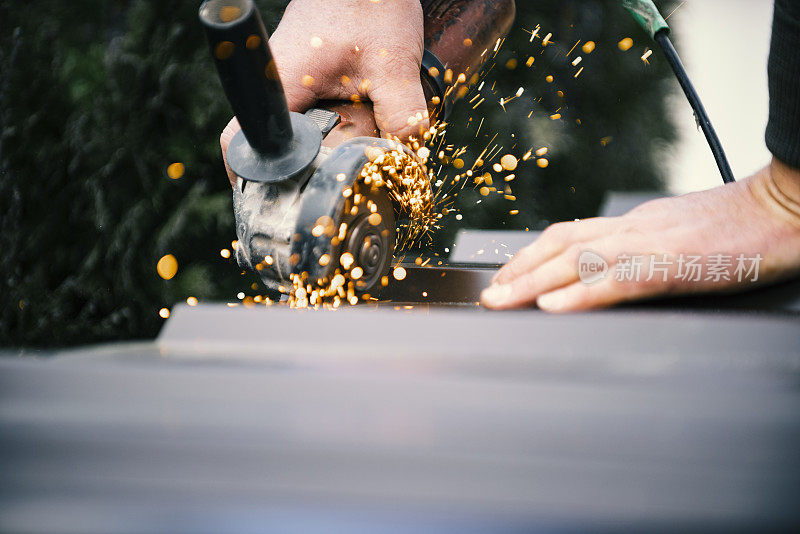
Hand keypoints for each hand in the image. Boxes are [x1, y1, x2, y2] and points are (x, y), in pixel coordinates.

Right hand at [221, 0, 427, 184]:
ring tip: (365, 136)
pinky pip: (323, 120)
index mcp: (281, 84)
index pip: (240, 144)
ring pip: (307, 137)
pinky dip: (347, 128)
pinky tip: (370, 123)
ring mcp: (294, 87)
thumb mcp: (393, 62)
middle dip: (318, 168)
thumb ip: (403, 113)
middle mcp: (280, 89)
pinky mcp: (312, 84)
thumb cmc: (370, 2)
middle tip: (349, 174)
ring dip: (337, 146)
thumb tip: (406, 161)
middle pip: (283, 151)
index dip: (254, 181)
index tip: (279, 204)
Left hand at [481, 159, 799, 311]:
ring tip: (501, 302)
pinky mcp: (676, 263)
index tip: (505, 276)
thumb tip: (617, 269)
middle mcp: (633, 227)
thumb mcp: (682, 234)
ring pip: (578, 258)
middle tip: (487, 297)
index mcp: (635, 223)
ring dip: (532, 281)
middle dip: (518, 271)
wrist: (787, 204)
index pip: (569, 234)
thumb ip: (647, 248)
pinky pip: (618, 278)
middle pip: (561, 245)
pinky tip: (554, 306)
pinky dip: (581, 293)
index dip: (530, 255)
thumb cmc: (742, 224)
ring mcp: (652, 242)